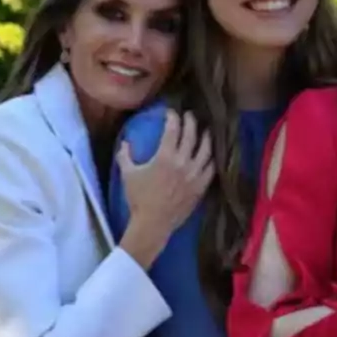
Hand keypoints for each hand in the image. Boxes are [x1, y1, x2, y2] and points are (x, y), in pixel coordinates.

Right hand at [116, 110, 213, 268]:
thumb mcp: (128, 174)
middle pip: (192, 135)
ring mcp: (195, 175)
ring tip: (205, 131)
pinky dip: (211, 159)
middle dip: (191, 122)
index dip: (173, 118)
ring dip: (206, 137)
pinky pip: (211, 169)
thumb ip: (125, 155)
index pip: (173, 130)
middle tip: (190, 116)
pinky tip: (210, 155)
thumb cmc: (139, 198)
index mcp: (165, 157)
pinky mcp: (201, 187)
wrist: (153, 223)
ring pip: (206, 150)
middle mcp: (183, 163)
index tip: (171, 112)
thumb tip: (125, 142)